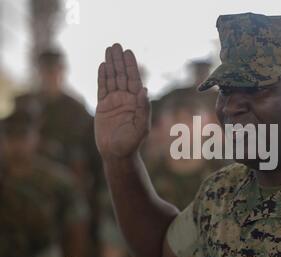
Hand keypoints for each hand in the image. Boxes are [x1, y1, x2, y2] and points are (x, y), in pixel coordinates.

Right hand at [95, 43, 149, 160]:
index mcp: (136, 102)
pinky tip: (102, 66)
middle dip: (119, 60)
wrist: (117, 154)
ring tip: (108, 50)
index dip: (131, 66)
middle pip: (122, 75)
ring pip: (111, 79)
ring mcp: (114, 102)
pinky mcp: (103, 107)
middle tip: (116, 45)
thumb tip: (145, 89)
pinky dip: (102, 77)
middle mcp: (126, 99)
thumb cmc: (132, 143)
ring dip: (110, 65)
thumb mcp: (141, 126)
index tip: (128, 52)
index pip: (133, 80)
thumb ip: (144, 108)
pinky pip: (101, 89)